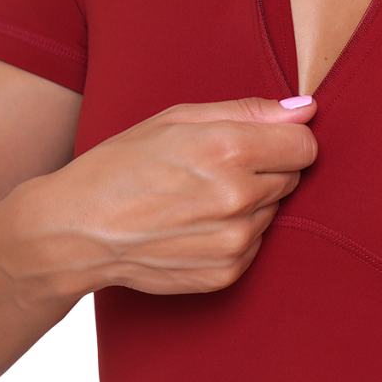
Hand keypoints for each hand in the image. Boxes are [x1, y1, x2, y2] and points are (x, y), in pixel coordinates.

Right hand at [0, 96, 317, 300]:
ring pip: (274, 211)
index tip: (263, 140)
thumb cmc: (123, 164)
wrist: (75, 230)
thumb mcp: (179, 118)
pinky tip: (195, 225)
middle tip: (217, 167)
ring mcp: (234, 241)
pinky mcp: (226, 273)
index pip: (306, 145)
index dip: (286, 139)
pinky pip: (256, 244)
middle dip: (266, 168)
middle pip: (293, 177)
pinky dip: (235, 233)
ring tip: (199, 197)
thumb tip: (306, 108)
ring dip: (250, 202)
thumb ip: (249, 110)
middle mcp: (238, 198)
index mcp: (230, 149)